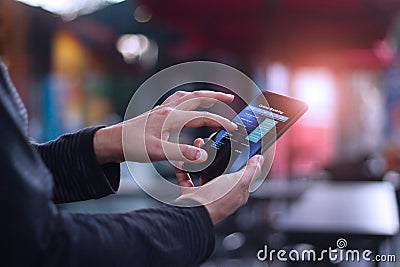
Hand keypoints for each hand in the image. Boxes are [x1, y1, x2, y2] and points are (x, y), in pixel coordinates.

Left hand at [93, 91, 236, 163]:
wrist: (112, 142)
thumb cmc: (131, 146)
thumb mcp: (157, 152)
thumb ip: (181, 153)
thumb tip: (203, 157)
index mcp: (170, 117)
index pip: (201, 117)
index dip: (220, 122)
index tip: (234, 128)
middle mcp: (167, 109)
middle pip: (196, 97)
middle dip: (215, 98)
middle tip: (230, 99)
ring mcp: (162, 110)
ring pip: (186, 97)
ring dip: (202, 96)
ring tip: (213, 99)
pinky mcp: (157, 114)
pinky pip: (176, 101)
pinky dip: (188, 100)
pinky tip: (188, 107)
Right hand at [175, 138, 263, 224]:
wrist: (193, 211)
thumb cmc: (216, 200)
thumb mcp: (239, 182)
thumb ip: (250, 171)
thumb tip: (259, 160)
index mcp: (236, 192)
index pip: (242, 174)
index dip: (241, 161)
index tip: (238, 148)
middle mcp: (221, 193)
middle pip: (221, 170)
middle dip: (217, 157)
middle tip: (214, 145)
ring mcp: (206, 193)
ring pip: (203, 172)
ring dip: (200, 160)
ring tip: (199, 149)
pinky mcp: (191, 193)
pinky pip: (187, 178)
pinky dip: (184, 169)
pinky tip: (184, 160)